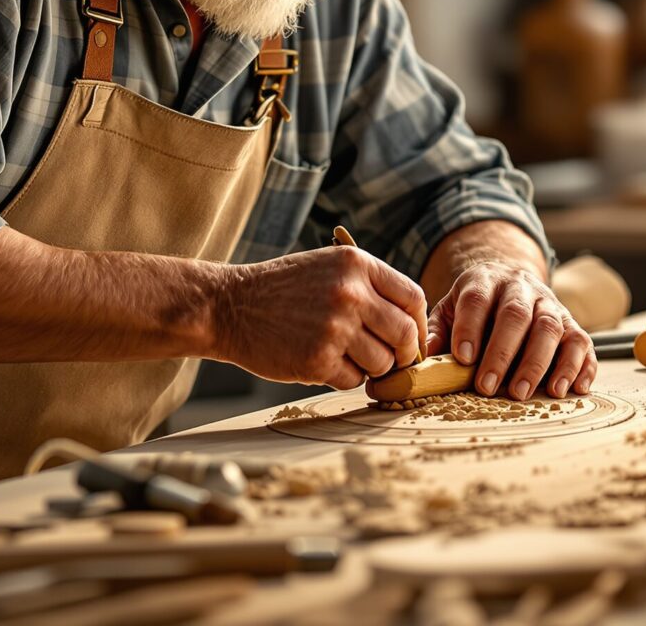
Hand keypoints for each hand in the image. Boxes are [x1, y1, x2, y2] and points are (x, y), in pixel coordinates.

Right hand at [213, 247, 426, 389]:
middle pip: (405, 334)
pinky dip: (345, 377)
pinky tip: (323, 362)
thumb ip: (369, 287)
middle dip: (403, 354)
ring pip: (382, 363)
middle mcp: (350, 293)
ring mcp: (335, 328)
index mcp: (356, 265)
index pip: (413, 297)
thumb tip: (411, 325)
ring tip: (346, 357)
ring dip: (371, 368)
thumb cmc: (282, 289)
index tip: (411, 339)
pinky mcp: (318, 360)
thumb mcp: (328, 267)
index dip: (417, 324)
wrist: (229, 306)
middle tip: (389, 360)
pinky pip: (354, 380)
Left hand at [425, 262, 594, 399]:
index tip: (463, 358)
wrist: (511, 281)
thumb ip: (438, 331)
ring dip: (539, 363)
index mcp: (485, 280)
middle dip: (502, 353)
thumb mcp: (451, 309)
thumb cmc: (475, 305)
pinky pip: (583, 343)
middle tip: (488, 387)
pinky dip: (579, 367)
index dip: (470, 327)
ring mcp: (551, 304)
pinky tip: (572, 390)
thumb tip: (423, 357)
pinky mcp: (573, 324)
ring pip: (551, 328)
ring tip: (523, 393)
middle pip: (517, 315)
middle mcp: (522, 288)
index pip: (478, 299)